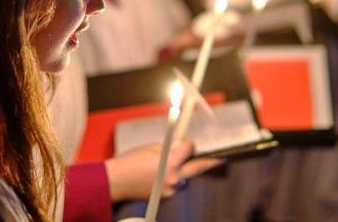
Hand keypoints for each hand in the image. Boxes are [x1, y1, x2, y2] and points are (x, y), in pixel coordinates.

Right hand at [105, 139, 221, 201]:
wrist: (115, 181)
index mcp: (170, 162)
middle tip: (221, 158)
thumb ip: (169, 146)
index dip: (189, 143)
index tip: (188, 142)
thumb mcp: (151, 147)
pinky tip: (165, 173)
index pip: (189, 149)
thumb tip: (182, 145)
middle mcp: (174, 178)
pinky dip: (175, 178)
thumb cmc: (130, 161)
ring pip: (186, 176)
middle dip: (209, 161)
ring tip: (180, 164)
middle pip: (197, 167)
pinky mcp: (165, 196)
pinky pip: (176, 184)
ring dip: (187, 170)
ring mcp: (170, 190)